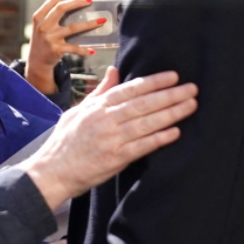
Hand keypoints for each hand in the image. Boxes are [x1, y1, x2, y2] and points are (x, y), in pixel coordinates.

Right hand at [20, 67, 196, 209]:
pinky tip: (176, 131)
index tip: (174, 76)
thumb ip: (100, 92)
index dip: (154, 82)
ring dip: (172, 113)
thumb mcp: (78, 111)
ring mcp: (111, 138)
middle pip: (144, 103)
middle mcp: (105, 119)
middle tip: (192, 89)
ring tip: (190, 106)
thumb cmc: (64, 142)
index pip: (131, 89)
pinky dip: (160, 138)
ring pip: (147, 122)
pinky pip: (142, 145)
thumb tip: (114, 71)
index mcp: (97, 106)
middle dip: (170, 95)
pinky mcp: (115, 158)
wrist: (51, 172)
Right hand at [24, 0, 96, 93]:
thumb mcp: (41, 26)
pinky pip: (74, 48)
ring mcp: (50, 38)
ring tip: (101, 21)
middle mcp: (43, 26)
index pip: (53, 1)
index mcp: (39, 17)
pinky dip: (84, 49)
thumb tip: (75, 4)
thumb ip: (51, 15)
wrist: (36, 62)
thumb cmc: (43, 41)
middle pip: (61, 8)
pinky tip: (92, 50)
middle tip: (90, 1)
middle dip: (77, 2)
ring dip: (89, 24)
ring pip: (73, 27)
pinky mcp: (56, 50)